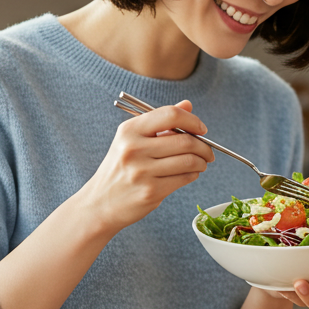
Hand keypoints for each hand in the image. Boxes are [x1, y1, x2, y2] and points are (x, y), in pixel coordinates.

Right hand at [81, 100, 214, 233]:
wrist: (100, 203)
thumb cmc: (120, 169)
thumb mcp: (132, 140)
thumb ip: (160, 122)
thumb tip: (188, 105)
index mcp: (129, 130)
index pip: (170, 115)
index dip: (193, 120)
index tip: (202, 129)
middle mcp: (134, 149)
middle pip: (185, 140)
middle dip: (204, 146)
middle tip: (208, 152)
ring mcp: (142, 171)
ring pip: (188, 161)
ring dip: (202, 162)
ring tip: (201, 163)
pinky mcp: (151, 191)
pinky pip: (184, 178)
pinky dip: (193, 175)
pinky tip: (190, 174)